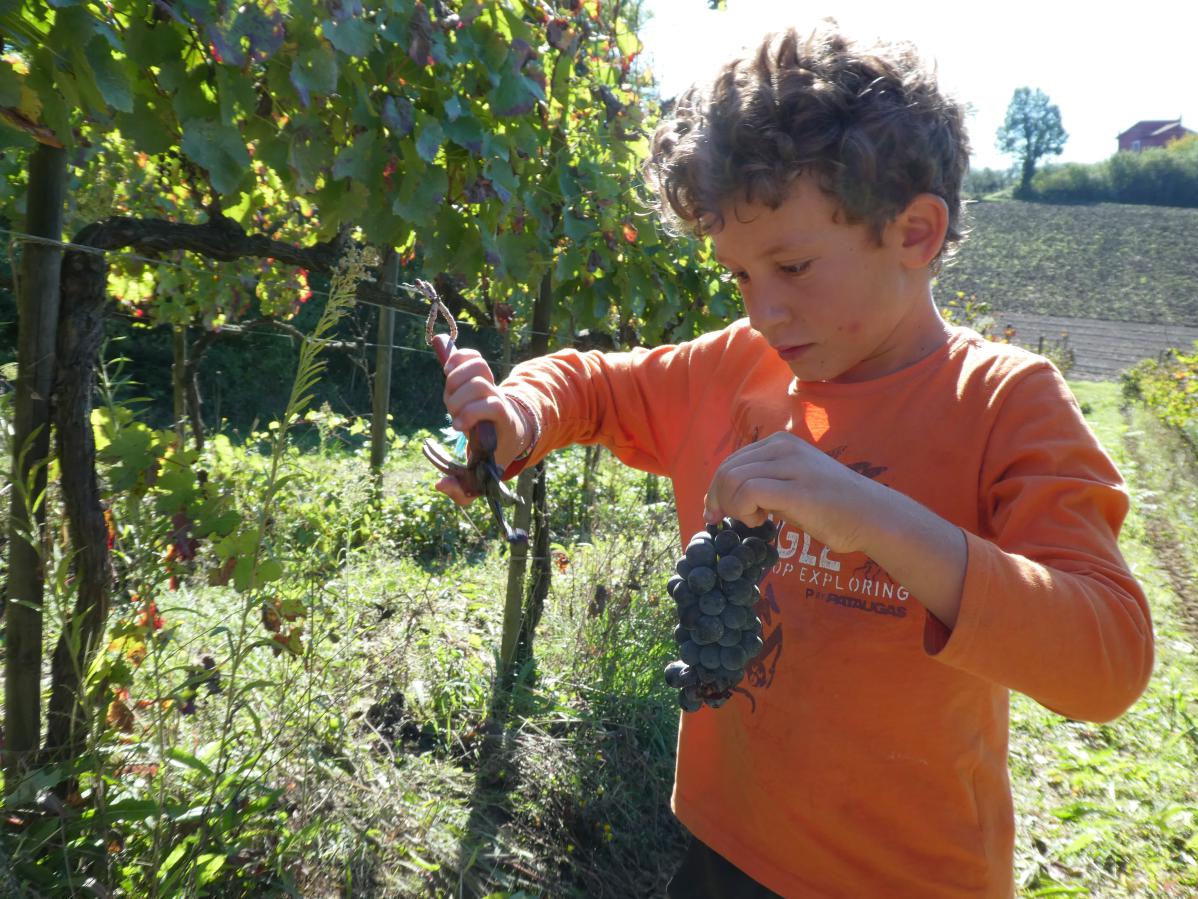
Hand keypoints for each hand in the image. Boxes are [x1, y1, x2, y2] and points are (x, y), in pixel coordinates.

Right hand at [434, 334, 529, 505]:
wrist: (512, 433)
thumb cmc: (493, 456)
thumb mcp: (482, 478)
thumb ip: (462, 490)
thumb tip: (439, 485)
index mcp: (503, 422)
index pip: (493, 405)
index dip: (473, 413)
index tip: (458, 428)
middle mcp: (498, 399)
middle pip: (479, 385)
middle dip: (459, 400)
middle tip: (452, 415)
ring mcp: (490, 384)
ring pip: (476, 367)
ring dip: (456, 380)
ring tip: (450, 394)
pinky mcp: (480, 373)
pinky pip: (470, 356)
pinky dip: (457, 359)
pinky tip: (448, 372)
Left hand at [702, 431, 880, 553]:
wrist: (873, 516)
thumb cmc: (833, 507)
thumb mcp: (791, 485)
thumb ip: (762, 484)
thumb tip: (722, 496)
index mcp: (779, 444)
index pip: (731, 461)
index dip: (716, 489)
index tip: (715, 513)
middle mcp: (782, 447)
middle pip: (727, 470)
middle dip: (717, 499)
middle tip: (723, 521)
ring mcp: (791, 465)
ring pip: (733, 479)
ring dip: (732, 506)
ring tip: (754, 520)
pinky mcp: (796, 488)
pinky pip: (749, 493)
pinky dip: (744, 511)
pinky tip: (761, 522)